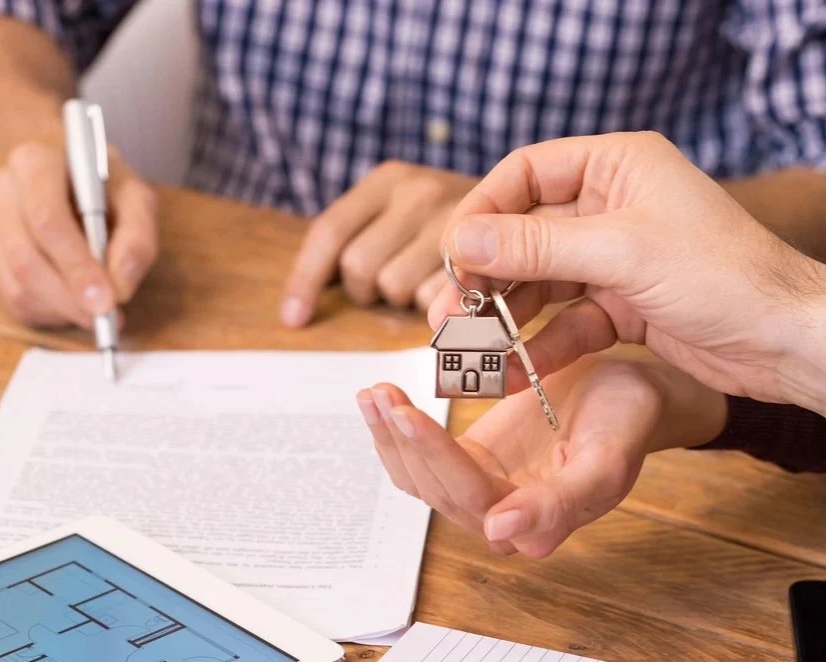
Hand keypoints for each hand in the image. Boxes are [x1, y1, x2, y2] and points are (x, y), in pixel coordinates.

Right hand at [0, 139, 158, 327]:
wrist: (62, 176)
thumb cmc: (103, 187)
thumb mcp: (136, 198)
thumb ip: (138, 239)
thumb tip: (120, 288)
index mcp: (34, 162)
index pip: (46, 220)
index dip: (77, 266)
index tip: (106, 300)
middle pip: (25, 259)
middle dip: (70, 298)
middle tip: (107, 318)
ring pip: (17, 286)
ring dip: (62, 310)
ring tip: (98, 310)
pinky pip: (13, 300)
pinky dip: (50, 313)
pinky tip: (74, 303)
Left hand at [280, 162, 478, 325]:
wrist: (531, 204)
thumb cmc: (451, 221)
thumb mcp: (402, 210)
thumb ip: (361, 237)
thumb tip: (300, 304)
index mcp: (388, 179)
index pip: (329, 233)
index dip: (305, 281)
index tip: (294, 318)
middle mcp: (417, 192)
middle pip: (359, 268)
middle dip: (366, 289)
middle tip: (389, 284)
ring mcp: (453, 222)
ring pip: (394, 288)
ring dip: (403, 297)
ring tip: (425, 282)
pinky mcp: (484, 256)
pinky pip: (434, 300)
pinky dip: (437, 304)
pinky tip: (452, 289)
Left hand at [357, 356, 725, 556]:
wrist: (630, 394)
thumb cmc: (626, 421)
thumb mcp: (606, 458)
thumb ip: (561, 503)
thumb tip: (500, 535)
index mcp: (537, 524)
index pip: (472, 495)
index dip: (436, 456)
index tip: (408, 415)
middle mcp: (502, 517)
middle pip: (436, 488)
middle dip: (404, 441)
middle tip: (380, 393)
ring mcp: (482, 491)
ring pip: (419, 478)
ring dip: (390, 437)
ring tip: (374, 393)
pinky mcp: (470, 463)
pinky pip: (422, 458)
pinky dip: (397, 430)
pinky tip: (381, 400)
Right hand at [430, 132, 825, 405]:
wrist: (790, 342)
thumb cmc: (726, 277)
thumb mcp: (622, 253)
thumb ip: (536, 247)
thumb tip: (461, 240)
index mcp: (618, 165)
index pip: (526, 174)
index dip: (482, 212)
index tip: (451, 254)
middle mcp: (614, 205)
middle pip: (525, 233)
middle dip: (485, 274)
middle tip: (447, 311)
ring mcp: (618, 257)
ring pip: (542, 282)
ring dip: (506, 314)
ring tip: (468, 347)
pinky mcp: (625, 305)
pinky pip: (567, 320)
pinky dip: (541, 343)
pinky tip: (514, 370)